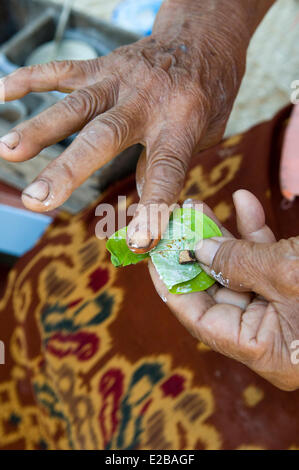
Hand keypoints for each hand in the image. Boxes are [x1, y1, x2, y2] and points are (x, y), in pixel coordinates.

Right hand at [0, 0, 272, 251]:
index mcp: (181, 124)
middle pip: (104, 137)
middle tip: (37, 200)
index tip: (137, 243)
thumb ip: (167, 165)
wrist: (204, 39)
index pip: (166, 172)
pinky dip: (31, 79)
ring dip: (40, 128)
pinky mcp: (103, 65)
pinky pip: (63, 70)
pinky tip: (3, 93)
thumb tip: (140, 200)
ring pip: (76, 105)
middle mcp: (147, 101)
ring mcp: (121, 79)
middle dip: (68, 170)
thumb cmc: (207, 97)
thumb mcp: (203, 137)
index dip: (153, 209)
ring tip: (9, 150)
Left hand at [149, 190, 298, 390]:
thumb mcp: (289, 274)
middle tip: (176, 218)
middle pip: (216, 290)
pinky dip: (256, 233)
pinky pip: (268, 261)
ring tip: (200, 204)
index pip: (198, 319)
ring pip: (239, 271)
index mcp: (263, 350)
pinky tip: (243, 203)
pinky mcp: (297, 286)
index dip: (171, 283)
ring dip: (222, 236)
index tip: (152, 253)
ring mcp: (285, 310)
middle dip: (195, 250)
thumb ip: (239, 262)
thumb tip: (198, 249)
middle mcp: (269, 335)